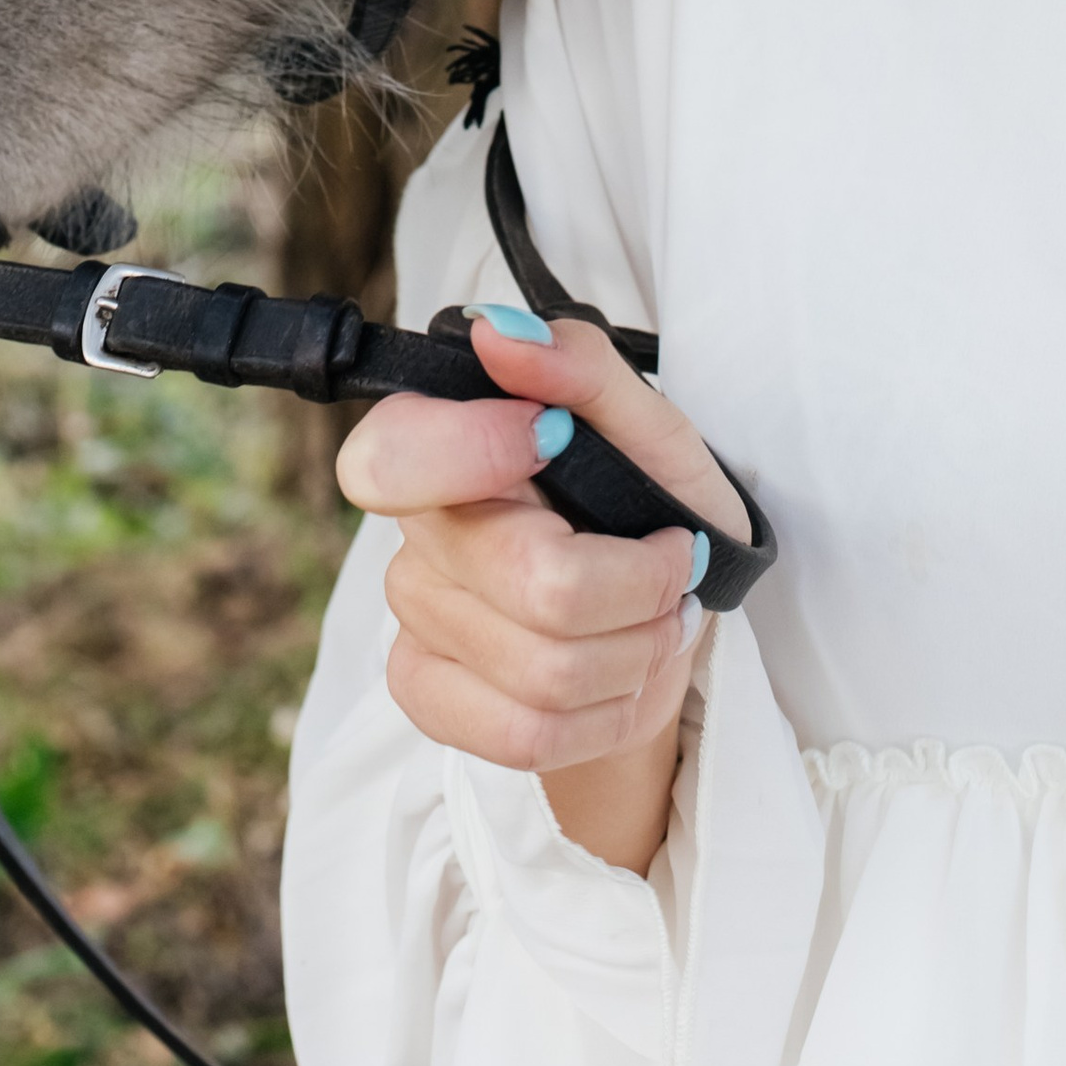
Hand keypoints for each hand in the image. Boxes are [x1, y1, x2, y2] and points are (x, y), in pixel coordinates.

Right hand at [335, 306, 749, 870]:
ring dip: (637, 652)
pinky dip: (606, 713)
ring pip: (542, 670)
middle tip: (673, 564)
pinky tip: (624, 677)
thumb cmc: (652, 510)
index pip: (392, 457)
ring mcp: (416, 617)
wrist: (659, 623)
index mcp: (445, 441)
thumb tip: (499, 332)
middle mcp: (417, 527)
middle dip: (637, 586)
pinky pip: (523, 733)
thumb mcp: (650, 426)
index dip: (472, 452)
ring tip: (660, 620)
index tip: (555, 439)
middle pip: (528, 583)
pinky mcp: (429, 694)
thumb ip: (581, 366)